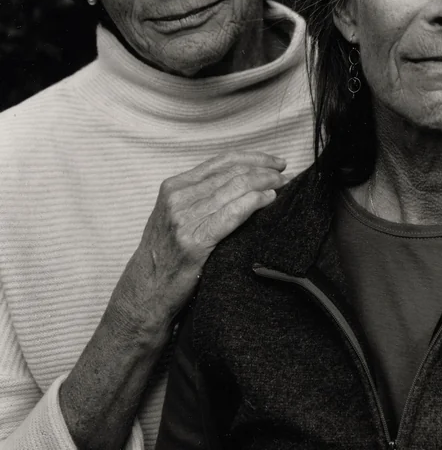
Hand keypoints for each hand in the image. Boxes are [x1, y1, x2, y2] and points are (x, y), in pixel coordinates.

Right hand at [114, 151, 288, 334]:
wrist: (146, 291)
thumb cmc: (168, 253)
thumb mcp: (176, 215)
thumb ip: (201, 196)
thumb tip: (245, 180)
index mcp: (174, 186)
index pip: (223, 161)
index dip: (255, 158)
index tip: (277, 162)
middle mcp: (177, 198)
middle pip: (233, 173)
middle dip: (265, 170)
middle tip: (286, 174)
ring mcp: (184, 219)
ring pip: (236, 189)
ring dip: (267, 183)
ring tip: (284, 186)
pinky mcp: (194, 241)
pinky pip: (233, 213)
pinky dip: (255, 202)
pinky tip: (270, 199)